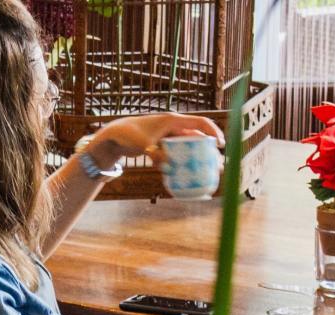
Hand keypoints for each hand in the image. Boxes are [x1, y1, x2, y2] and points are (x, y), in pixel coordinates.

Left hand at [84, 112, 224, 166]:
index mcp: (172, 121)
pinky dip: (183, 161)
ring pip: (188, 146)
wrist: (113, 136)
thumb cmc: (128, 136)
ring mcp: (168, 136)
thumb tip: (170, 168)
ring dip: (198, 157)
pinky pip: (177, 153)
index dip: (213, 132)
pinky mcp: (162, 144)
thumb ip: (157, 155)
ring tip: (209, 171)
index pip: (200, 122)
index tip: (221, 145)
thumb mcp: (144, 145)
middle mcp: (173, 127)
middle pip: (197, 136)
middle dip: (210, 149)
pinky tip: (187, 174)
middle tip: (218, 164)